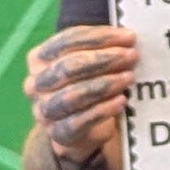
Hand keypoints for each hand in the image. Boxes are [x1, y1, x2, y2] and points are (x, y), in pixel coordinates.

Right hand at [23, 24, 140, 166]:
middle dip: (104, 59)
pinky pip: (80, 120)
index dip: (99, 37)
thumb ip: (104, 48)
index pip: (67, 41)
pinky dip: (103, 109)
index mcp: (39, 58)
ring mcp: (44, 110)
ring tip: (129, 77)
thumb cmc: (89, 84)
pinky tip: (121, 101)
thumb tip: (129, 37)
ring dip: (105, 84)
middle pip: (69, 66)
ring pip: (73, 94)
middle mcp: (36, 83)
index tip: (129, 36)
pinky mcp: (58, 132)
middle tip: (132, 55)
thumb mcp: (91, 63)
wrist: (84, 128)